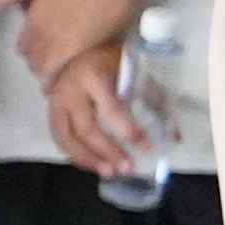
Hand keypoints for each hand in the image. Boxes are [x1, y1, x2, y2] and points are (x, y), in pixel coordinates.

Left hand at [1, 0, 144, 80]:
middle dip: (39, 64)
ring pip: (42, 67)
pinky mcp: (76, 48)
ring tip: (58, 77)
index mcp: (33, 15)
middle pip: (32, 58)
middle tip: (51, 68)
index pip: (23, 45)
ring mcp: (57, 39)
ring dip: (48, 73)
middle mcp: (41, 29)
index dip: (31, 52)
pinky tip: (61, 82)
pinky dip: (57, 78)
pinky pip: (57, 71)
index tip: (40, 55)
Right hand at [43, 48, 144, 180]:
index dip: (129, 131)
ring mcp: (55, 102)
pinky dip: (76, 155)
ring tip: (110, 173)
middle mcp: (70, 91)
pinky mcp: (50, 112)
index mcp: (94, 76)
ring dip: (89, 160)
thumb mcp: (134, 72)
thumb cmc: (112, 62)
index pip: (112, 110)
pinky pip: (60, 140)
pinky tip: (94, 165)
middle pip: (87, 129)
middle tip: (127, 168)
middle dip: (108, 151)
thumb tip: (174, 137)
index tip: (147, 148)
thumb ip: (154, 101)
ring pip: (67, 139)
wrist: (81, 51)